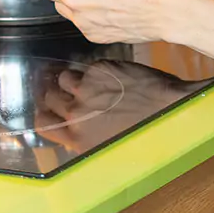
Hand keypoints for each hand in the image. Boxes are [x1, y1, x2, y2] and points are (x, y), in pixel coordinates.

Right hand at [37, 59, 203, 149]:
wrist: (171, 110)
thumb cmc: (145, 133)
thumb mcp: (108, 146)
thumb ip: (86, 137)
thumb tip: (75, 131)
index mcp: (77, 137)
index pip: (42, 123)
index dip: (46, 114)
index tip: (51, 110)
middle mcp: (76, 113)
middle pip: (49, 97)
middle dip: (58, 95)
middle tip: (72, 94)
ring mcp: (86, 88)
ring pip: (64, 78)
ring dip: (73, 80)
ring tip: (91, 83)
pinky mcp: (100, 69)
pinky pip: (87, 66)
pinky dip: (96, 70)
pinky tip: (112, 76)